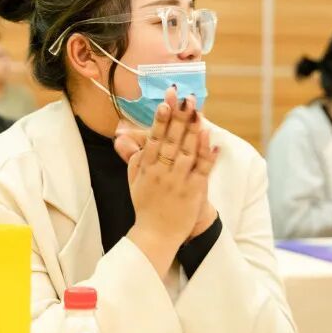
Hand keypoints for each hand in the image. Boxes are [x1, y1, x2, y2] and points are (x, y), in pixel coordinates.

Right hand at [126, 89, 219, 273]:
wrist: (156, 236)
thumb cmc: (146, 206)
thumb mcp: (134, 181)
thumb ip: (133, 157)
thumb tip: (121, 136)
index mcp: (147, 168)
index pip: (155, 139)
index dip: (161, 120)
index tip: (165, 103)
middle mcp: (162, 172)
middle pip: (172, 140)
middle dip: (178, 117)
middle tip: (185, 97)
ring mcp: (179, 181)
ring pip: (187, 151)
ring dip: (192, 129)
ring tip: (197, 110)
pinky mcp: (194, 191)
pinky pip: (201, 169)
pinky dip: (206, 153)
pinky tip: (210, 137)